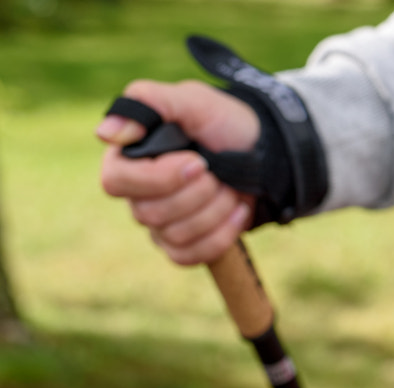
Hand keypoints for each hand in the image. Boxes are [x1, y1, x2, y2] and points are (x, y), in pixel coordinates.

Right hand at [97, 79, 260, 264]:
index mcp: (128, 158)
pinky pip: (189, 256)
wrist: (263, 153)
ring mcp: (159, 223)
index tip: (198, 161)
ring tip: (232, 187)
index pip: (116, 182)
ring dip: (215, 210)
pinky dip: (221, 236)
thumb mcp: (193, 100)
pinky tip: (239, 210)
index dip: (160, 178)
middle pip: (150, 214)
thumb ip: (148, 102)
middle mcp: (138, 194)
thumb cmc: (224, 123)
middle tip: (219, 171)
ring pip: (175, 236)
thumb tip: (105, 134)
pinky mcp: (182, 245)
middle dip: (199, 193)